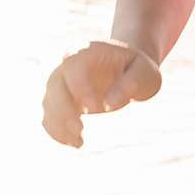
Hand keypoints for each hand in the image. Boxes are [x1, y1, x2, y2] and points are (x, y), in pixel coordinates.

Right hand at [40, 41, 161, 147]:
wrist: (127, 69)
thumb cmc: (137, 68)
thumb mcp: (144, 71)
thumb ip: (132, 82)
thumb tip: (109, 104)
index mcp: (87, 51)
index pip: (73, 66)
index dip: (80, 88)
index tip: (95, 108)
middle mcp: (67, 65)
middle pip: (54, 86)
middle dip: (63, 111)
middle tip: (80, 130)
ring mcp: (60, 83)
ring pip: (49, 104)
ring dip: (59, 125)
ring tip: (80, 142)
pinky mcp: (59, 101)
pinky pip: (50, 117)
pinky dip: (57, 132)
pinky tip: (74, 143)